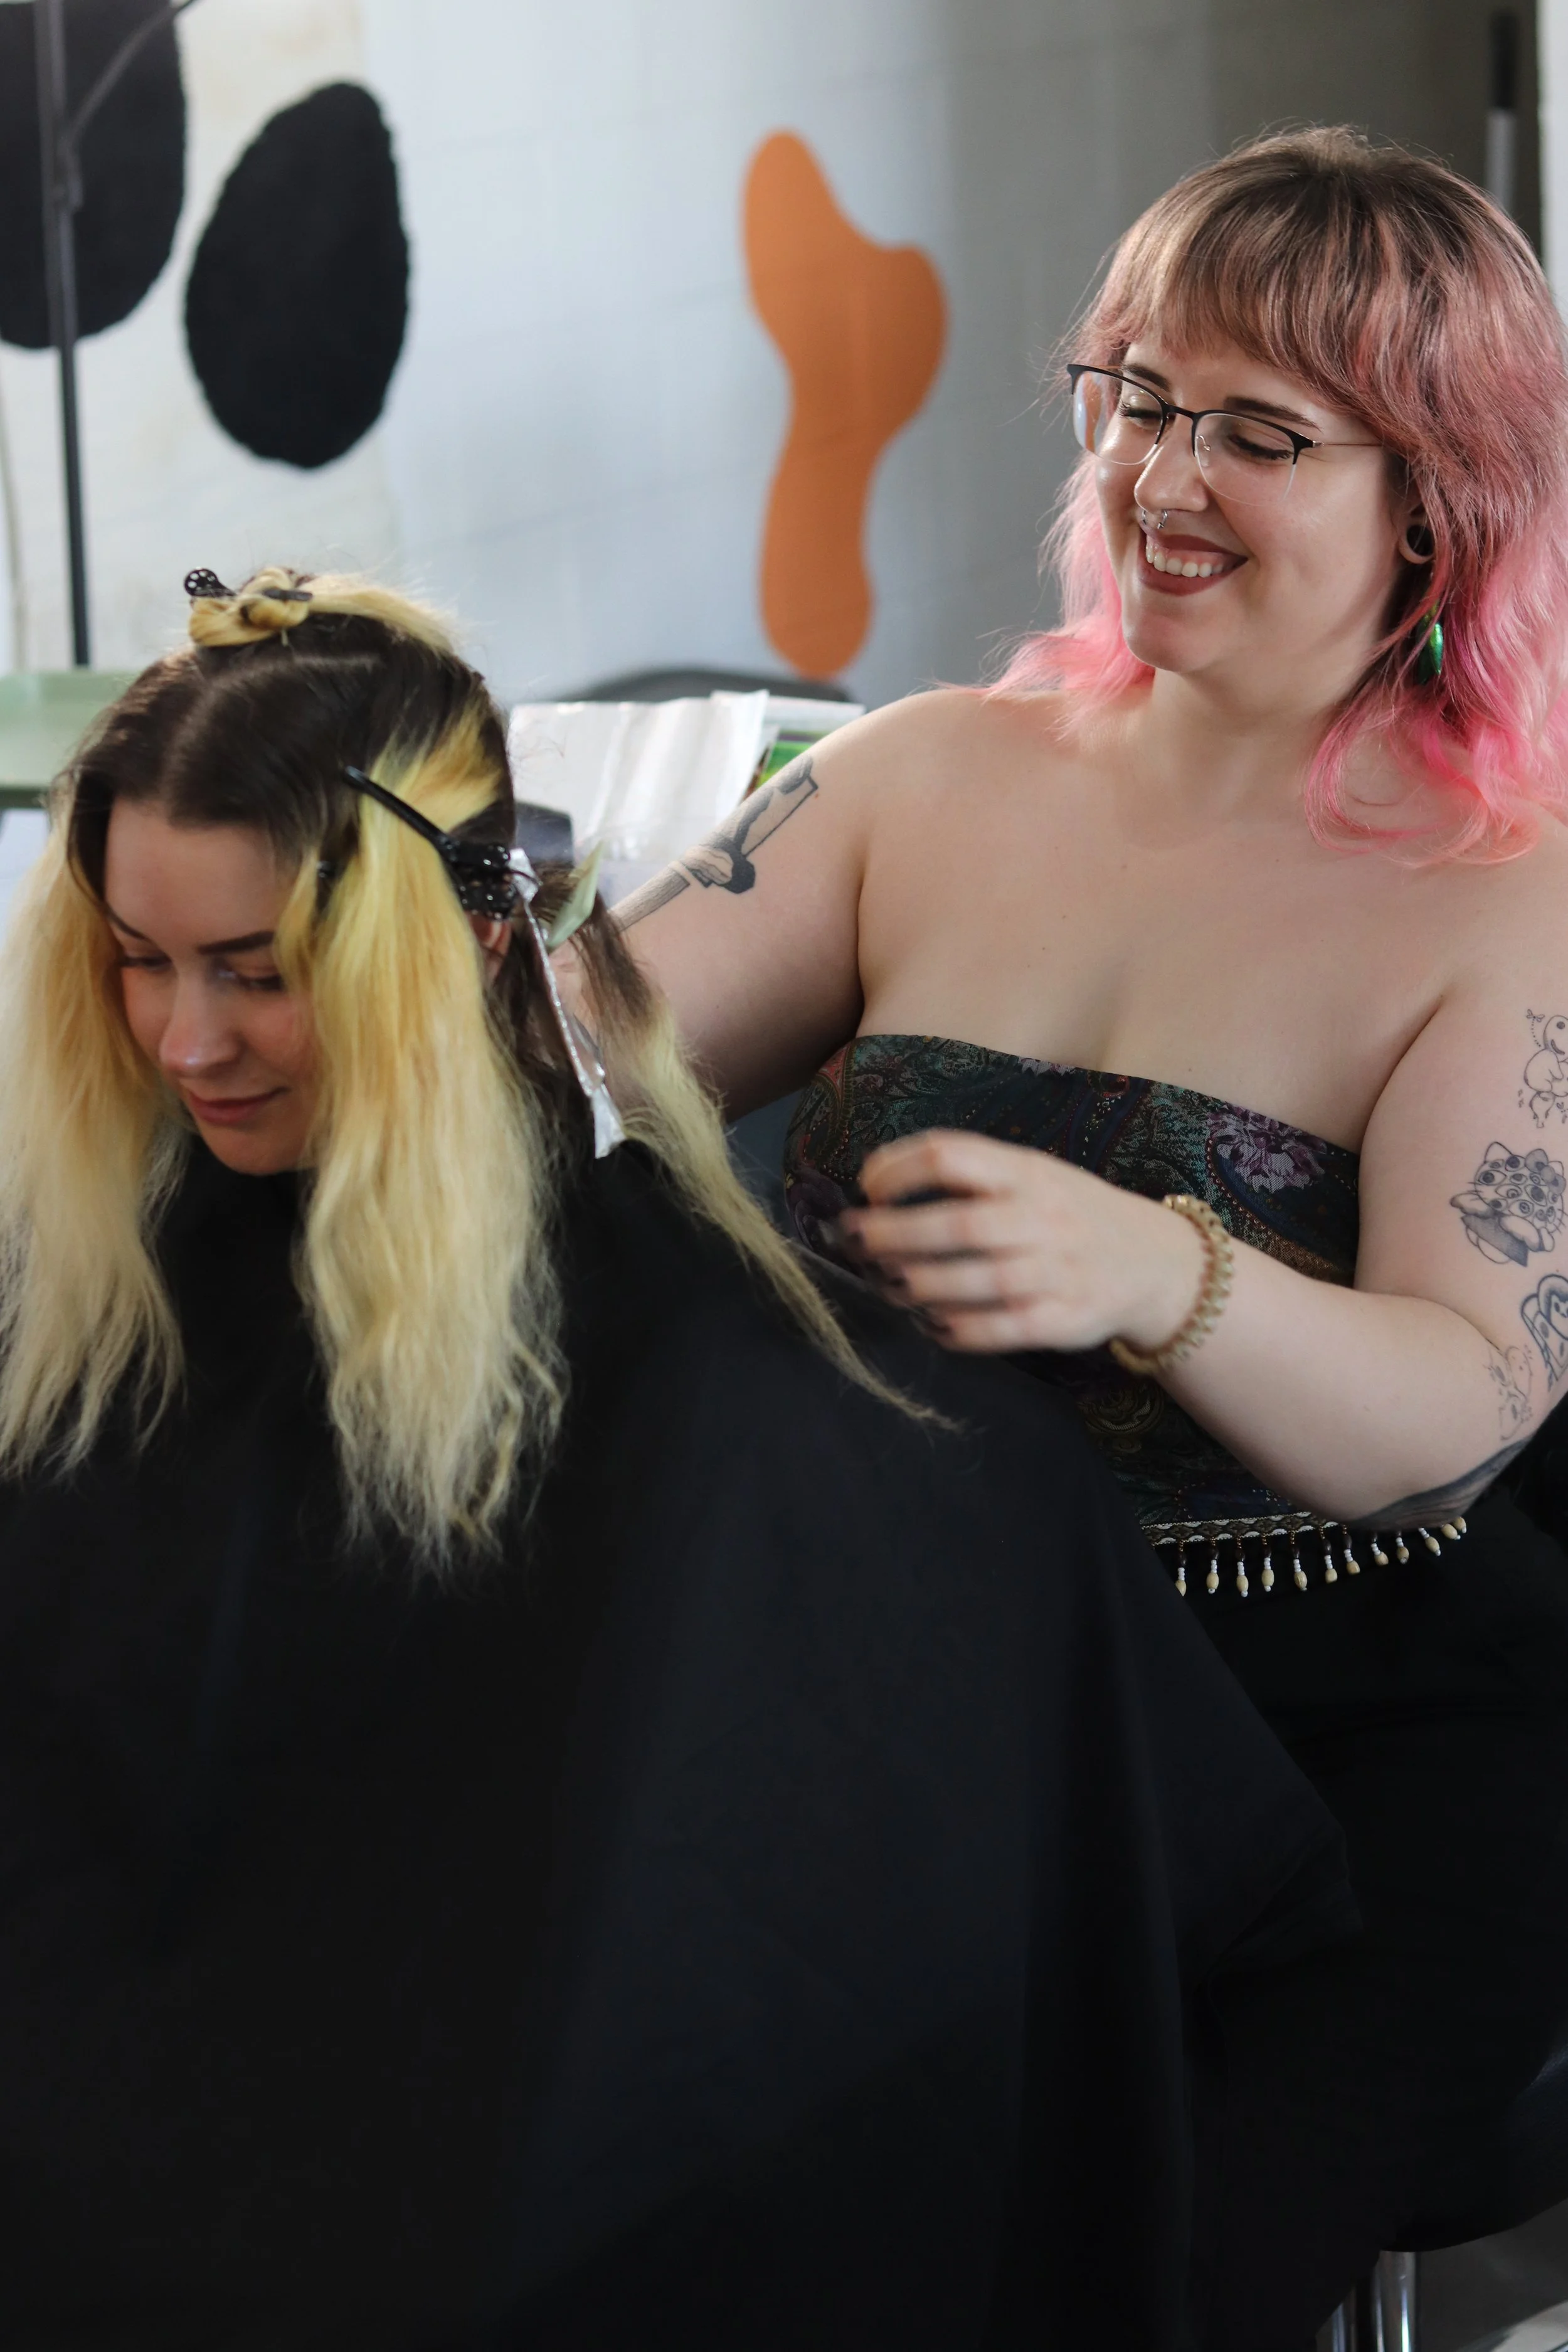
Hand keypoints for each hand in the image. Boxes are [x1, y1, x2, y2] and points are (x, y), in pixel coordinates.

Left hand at [837, 1129, 1205, 1355]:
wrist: (1158, 1264)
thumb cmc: (1072, 1215)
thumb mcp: (1034, 1175)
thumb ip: (973, 1176)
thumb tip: (882, 1187)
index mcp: (1028, 1171)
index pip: (950, 1156)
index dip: (897, 1169)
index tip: (868, 1187)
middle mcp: (1044, 1217)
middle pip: (958, 1224)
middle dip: (895, 1234)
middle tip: (857, 1240)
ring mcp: (1058, 1271)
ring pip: (977, 1280)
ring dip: (920, 1284)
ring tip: (888, 1284)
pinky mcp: (1066, 1321)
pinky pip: (1003, 1329)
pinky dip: (960, 1330)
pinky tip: (932, 1325)